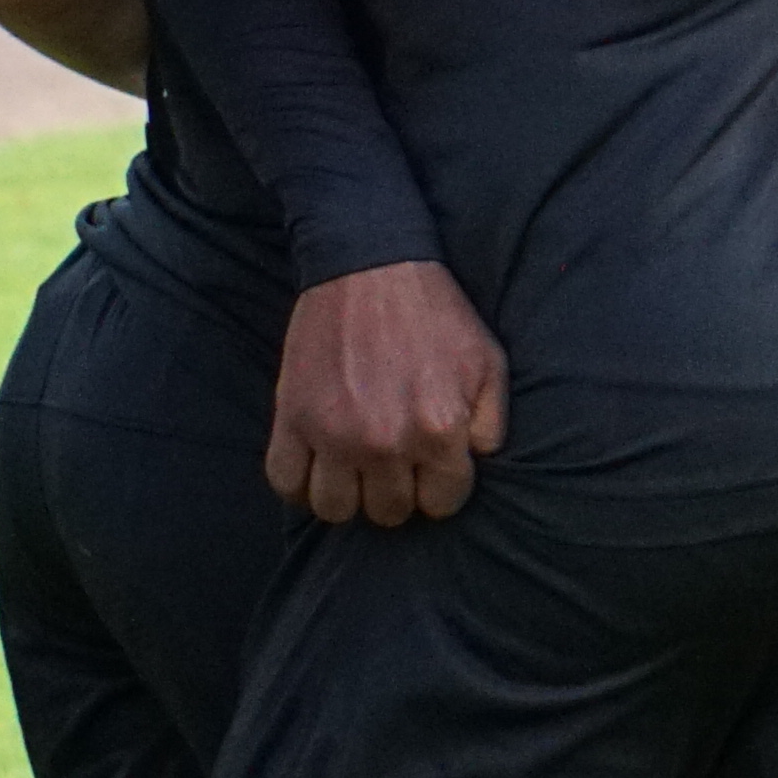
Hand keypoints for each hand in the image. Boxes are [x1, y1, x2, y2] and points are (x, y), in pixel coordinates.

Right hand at [266, 258, 508, 524]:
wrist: (370, 264)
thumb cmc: (435, 314)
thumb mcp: (488, 362)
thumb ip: (492, 424)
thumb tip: (476, 466)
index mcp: (438, 428)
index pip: (442, 504)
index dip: (441, 488)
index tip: (433, 467)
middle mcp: (385, 441)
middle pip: (390, 512)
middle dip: (399, 491)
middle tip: (396, 462)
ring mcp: (332, 433)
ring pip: (336, 510)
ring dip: (350, 495)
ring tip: (357, 468)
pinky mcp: (292, 417)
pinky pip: (285, 483)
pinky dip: (299, 486)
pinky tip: (318, 467)